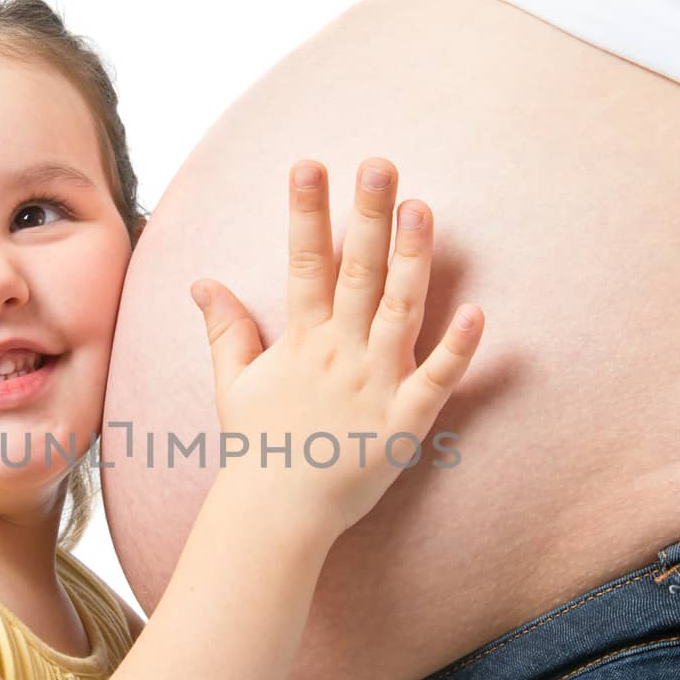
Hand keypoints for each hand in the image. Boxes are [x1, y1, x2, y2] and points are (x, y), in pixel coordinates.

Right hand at [189, 157, 483, 537]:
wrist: (276, 516)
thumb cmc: (259, 448)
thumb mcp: (235, 383)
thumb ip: (226, 328)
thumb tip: (202, 282)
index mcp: (302, 341)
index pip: (304, 263)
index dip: (307, 212)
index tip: (310, 164)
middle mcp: (339, 354)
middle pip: (356, 273)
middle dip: (366, 216)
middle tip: (379, 163)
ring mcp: (375, 386)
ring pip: (398, 310)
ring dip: (411, 259)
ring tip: (421, 207)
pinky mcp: (405, 423)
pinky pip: (437, 382)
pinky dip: (457, 351)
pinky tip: (477, 312)